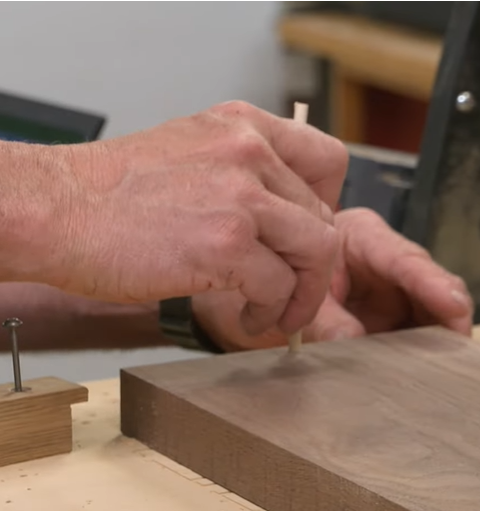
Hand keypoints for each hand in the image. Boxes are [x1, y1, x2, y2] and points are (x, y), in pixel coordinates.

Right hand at [36, 100, 347, 335]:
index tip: (308, 235)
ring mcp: (241, 197)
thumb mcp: (189, 151)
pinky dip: (272, 312)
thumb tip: (286, 214)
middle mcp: (249, 152)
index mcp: (242, 126)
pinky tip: (251, 318)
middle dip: (314, 265)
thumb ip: (241, 169)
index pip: (328, 158)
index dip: (328, 204)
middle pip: (324, 215)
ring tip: (279, 312)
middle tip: (294, 290)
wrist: (53, 210)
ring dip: (304, 294)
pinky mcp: (226, 244)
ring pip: (317, 251)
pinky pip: (279, 286)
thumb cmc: (110, 193)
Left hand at [193, 208, 473, 350]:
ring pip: (426, 309)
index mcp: (356, 237)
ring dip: (437, 333)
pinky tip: (434, 368)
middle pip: (425, 281)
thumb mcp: (280, 300)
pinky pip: (412, 331)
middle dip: (446, 308)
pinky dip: (423, 349)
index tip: (454, 305)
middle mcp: (379, 260)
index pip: (402, 257)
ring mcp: (385, 290)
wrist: (226, 304)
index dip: (432, 282)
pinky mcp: (385, 319)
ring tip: (453, 357)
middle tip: (461, 337)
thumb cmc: (251, 286)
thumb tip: (353, 342)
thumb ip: (320, 318)